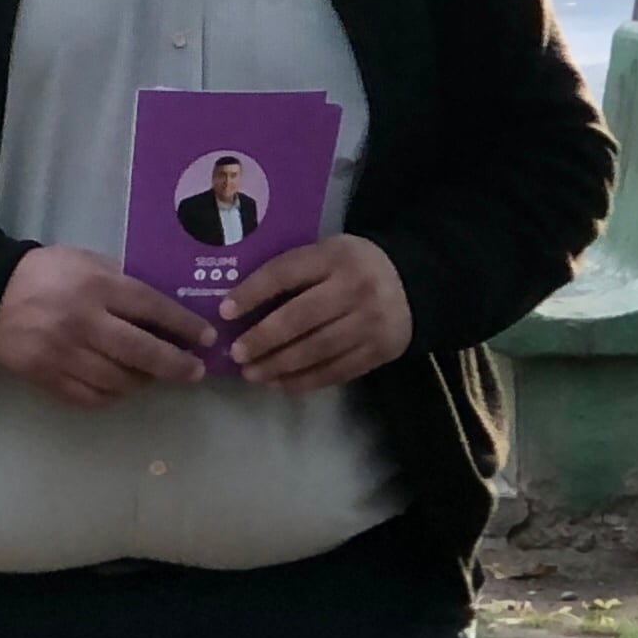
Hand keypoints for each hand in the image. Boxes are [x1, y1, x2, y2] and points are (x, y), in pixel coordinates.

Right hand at [0, 244, 214, 407]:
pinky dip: (113, 396)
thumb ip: (121, 284)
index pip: (152, 308)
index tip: (206, 339)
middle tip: (195, 372)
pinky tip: (121, 387)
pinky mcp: (48, 378)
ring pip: (120, 381)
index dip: (184, 325)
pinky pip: (92, 397)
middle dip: (176, 365)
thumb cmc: (44, 275)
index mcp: (96, 287)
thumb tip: (161, 314)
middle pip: (142, 352)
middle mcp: (84, 322)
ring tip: (152, 376)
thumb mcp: (85, 262)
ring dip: (144, 382)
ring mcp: (64, 354)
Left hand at [220, 235, 412, 392]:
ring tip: (252, 373)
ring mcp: (370, 322)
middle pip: (300, 317)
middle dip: (263, 339)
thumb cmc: (352, 267)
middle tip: (236, 354)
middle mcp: (355, 288)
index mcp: (335, 255)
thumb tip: (238, 304)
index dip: (252, 292)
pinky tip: (281, 383)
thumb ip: (293, 272)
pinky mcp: (381, 350)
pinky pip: (337, 370)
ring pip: (316, 349)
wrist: (413, 282)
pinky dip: (305, 380)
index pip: (286, 272)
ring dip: (279, 365)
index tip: (224, 312)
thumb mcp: (327, 254)